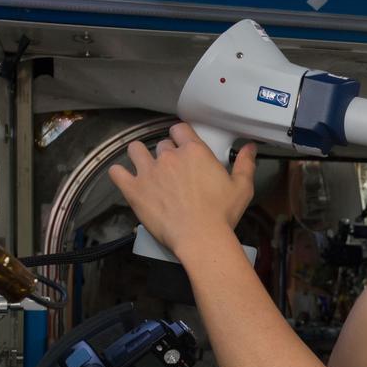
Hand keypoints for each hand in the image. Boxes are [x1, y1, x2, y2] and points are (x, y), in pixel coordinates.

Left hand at [109, 123, 256, 255]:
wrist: (200, 238)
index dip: (180, 136)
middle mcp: (169, 157)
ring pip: (136, 150)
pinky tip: (124, 177)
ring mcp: (149, 172)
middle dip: (166, 153)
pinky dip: (119, 173)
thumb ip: (245, 164)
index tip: (182, 145)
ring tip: (145, 166)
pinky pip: (117, 173)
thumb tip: (249, 147)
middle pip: (161, 143)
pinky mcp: (134, 189)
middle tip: (171, 169)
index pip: (180, 128)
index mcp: (194, 151)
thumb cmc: (222, 215)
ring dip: (139, 155)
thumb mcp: (241, 188)